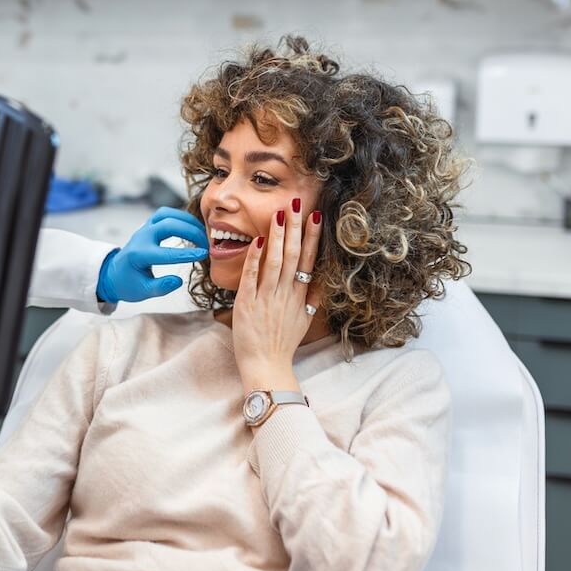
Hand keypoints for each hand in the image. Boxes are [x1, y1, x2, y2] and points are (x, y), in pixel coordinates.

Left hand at [97, 207, 208, 302]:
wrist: (114, 273)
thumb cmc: (128, 283)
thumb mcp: (143, 292)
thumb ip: (160, 287)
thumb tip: (178, 281)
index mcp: (138, 255)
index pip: (166, 253)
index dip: (187, 253)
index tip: (204, 254)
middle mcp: (141, 238)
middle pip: (167, 225)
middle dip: (190, 231)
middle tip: (206, 243)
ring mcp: (145, 229)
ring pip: (167, 214)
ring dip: (186, 220)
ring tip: (202, 232)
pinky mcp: (149, 225)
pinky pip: (166, 214)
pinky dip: (181, 217)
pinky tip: (193, 227)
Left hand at [232, 199, 322, 389]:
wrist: (266, 366)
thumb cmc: (283, 344)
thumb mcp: (305, 319)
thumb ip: (313, 297)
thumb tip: (322, 278)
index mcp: (301, 297)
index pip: (309, 261)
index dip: (313, 237)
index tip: (316, 216)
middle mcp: (286, 295)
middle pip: (294, 255)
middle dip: (295, 228)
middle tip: (296, 204)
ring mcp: (267, 299)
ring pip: (275, 262)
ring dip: (278, 237)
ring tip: (280, 215)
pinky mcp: (248, 304)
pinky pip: (252, 277)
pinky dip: (255, 258)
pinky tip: (258, 240)